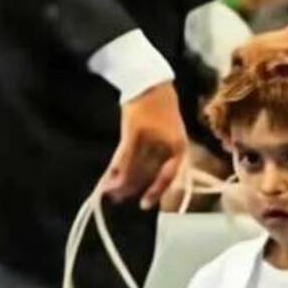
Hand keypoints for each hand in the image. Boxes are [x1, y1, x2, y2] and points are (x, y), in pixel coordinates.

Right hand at [103, 81, 187, 209]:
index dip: (155, 192)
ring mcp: (150, 138)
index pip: (168, 177)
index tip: (144, 204)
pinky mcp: (134, 131)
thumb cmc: (161, 109)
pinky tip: (107, 181)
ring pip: (134, 169)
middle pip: (147, 175)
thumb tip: (149, 179)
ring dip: (121, 183)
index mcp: (179, 148)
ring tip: (109, 192)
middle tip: (118, 199)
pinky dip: (116, 170)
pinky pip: (124, 157)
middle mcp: (167, 146)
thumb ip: (163, 156)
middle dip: (132, 188)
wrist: (152, 82)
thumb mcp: (170, 134)